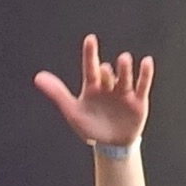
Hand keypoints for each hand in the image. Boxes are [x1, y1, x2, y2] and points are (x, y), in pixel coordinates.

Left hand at [34, 33, 152, 145]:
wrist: (111, 146)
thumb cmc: (90, 127)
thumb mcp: (72, 111)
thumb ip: (57, 93)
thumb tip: (38, 77)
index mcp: (92, 86)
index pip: (90, 67)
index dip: (90, 54)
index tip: (90, 39)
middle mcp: (109, 86)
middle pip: (108, 75)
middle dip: (107, 72)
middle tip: (105, 69)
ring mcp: (124, 93)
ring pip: (125, 77)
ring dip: (125, 69)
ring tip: (124, 59)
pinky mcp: (138, 101)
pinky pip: (142, 85)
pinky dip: (145, 74)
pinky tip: (147, 61)